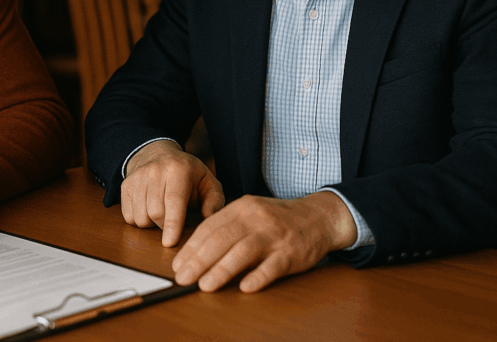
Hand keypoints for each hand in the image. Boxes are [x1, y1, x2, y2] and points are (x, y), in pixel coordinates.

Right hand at [122, 140, 223, 246]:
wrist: (157, 153)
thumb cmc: (187, 173)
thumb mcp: (207, 182)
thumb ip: (214, 201)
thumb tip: (209, 219)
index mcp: (179, 170)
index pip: (173, 201)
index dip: (172, 225)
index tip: (169, 243)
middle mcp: (155, 171)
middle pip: (155, 213)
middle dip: (165, 226)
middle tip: (173, 220)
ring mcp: (137, 177)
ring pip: (141, 217)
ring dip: (152, 224)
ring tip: (161, 213)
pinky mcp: (125, 185)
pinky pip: (128, 216)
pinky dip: (139, 220)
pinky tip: (148, 210)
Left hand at [171, 191, 357, 292]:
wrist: (318, 217)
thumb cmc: (278, 219)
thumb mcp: (250, 212)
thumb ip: (226, 226)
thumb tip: (196, 250)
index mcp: (242, 208)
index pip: (210, 227)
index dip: (191, 247)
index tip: (178, 264)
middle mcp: (256, 219)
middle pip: (221, 239)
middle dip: (198, 260)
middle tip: (183, 278)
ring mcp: (274, 236)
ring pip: (243, 252)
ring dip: (221, 270)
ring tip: (205, 285)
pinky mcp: (291, 253)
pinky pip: (272, 266)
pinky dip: (257, 277)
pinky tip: (244, 288)